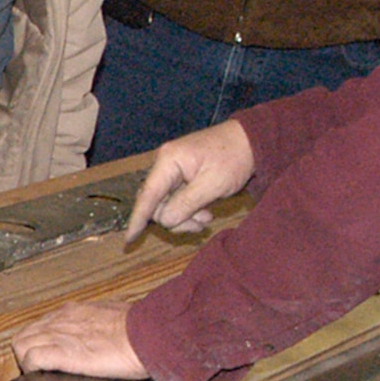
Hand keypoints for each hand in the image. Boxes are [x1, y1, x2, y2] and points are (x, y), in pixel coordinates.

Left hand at [12, 302, 148, 378]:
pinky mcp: (62, 353)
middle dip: (26, 352)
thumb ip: (97, 324)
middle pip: (24, 334)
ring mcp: (59, 335)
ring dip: (27, 362)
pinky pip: (32, 359)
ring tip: (40, 376)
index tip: (45, 353)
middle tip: (39, 370)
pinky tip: (42, 377)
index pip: (40, 324)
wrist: (148, 335)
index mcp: (73, 312)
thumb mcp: (111, 318)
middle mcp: (61, 320)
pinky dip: (32, 369)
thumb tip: (100, 335)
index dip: (38, 341)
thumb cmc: (139, 329)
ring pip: (21, 345)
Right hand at [126, 119, 254, 241]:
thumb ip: (186, 203)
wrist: (251, 141)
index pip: (147, 194)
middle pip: (156, 203)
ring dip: (184, 217)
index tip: (128, 239)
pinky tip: (204, 212)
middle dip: (175, 219)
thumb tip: (164, 221)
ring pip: (166, 204)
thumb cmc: (233, 158)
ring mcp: (172, 170)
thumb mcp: (213, 184)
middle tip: (200, 225)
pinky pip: (175, 200)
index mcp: (168, 160)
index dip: (137, 218)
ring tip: (207, 218)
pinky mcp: (181, 176)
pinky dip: (187, 210)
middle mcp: (165, 164)